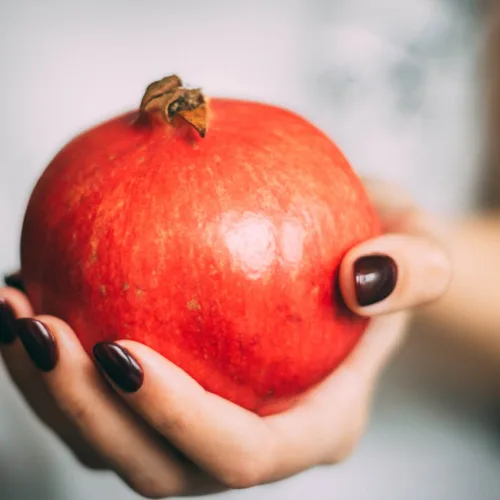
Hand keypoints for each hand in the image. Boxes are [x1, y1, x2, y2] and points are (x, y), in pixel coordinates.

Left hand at [0, 179, 450, 497]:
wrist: (352, 259)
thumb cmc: (386, 256)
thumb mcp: (420, 246)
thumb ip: (414, 266)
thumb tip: (362, 278)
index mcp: (313, 423)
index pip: (242, 454)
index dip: (176, 421)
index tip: (120, 349)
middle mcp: (252, 437)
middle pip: (158, 468)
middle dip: (88, 416)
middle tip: (39, 329)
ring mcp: (204, 421)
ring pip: (114, 441)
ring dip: (50, 390)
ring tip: (14, 310)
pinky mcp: (171, 390)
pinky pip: (102, 394)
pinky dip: (55, 358)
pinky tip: (31, 290)